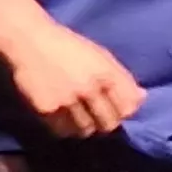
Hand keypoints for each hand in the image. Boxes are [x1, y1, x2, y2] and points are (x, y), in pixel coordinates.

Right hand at [0, 12, 143, 138]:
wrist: (29, 40)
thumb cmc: (68, 46)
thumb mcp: (100, 55)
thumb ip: (122, 78)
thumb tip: (143, 98)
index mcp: (106, 72)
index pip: (127, 108)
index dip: (123, 112)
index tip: (116, 111)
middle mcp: (89, 87)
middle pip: (109, 123)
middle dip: (106, 123)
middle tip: (97, 117)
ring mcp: (67, 99)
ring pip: (86, 130)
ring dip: (85, 126)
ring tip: (77, 115)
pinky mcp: (47, 109)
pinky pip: (62, 130)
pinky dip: (65, 127)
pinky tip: (62, 115)